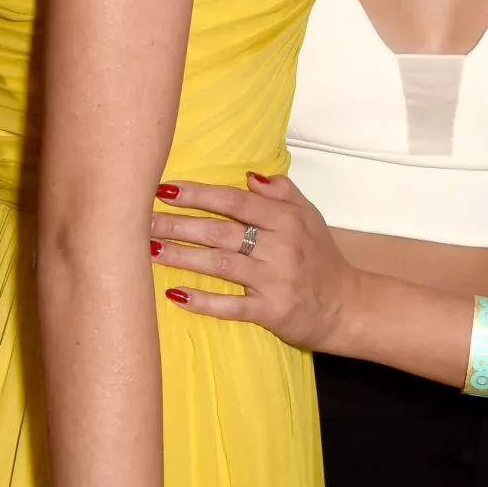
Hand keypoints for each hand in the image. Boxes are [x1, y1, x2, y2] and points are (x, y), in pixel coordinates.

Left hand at [150, 174, 357, 351]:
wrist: (347, 305)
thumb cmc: (322, 258)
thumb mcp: (309, 216)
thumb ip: (281, 192)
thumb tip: (249, 175)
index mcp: (286, 219)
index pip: (235, 201)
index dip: (199, 194)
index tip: (165, 190)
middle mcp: (280, 246)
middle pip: (220, 231)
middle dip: (178, 225)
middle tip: (140, 221)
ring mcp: (274, 280)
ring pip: (219, 265)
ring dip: (181, 257)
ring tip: (147, 251)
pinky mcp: (271, 311)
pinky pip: (230, 305)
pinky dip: (202, 301)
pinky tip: (175, 294)